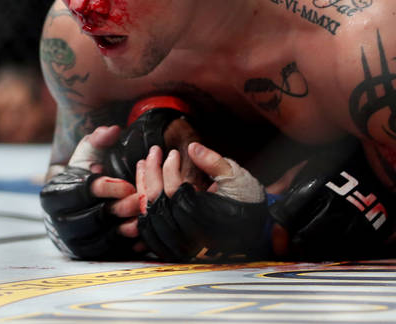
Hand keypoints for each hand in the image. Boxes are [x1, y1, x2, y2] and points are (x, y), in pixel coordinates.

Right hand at [40, 125, 141, 258]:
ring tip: (144, 216)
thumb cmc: (84, 171)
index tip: (128, 183)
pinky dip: (126, 245)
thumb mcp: (89, 150)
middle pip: (91, 219)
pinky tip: (143, 233)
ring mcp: (71, 240)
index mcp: (54, 194)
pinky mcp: (86, 253)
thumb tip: (113, 131)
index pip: (79, 193)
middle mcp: (58, 221)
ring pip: (99, 239)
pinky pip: (106, 253)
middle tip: (141, 200)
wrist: (77, 199)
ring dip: (124, 229)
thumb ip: (99, 138)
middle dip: (118, 209)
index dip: (105, 188)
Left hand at [135, 142, 269, 260]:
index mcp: (207, 219)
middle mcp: (191, 236)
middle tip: (153, 153)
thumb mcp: (235, 176)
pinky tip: (142, 190)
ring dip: (142, 188)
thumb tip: (192, 147)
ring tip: (144, 166)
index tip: (172, 153)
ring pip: (149, 218)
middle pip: (158, 205)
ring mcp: (181, 244)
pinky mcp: (174, 247)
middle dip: (151, 174)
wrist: (254, 226)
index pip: (175, 193)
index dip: (170, 170)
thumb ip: (213, 162)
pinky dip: (142, 210)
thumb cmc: (246, 200)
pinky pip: (149, 232)